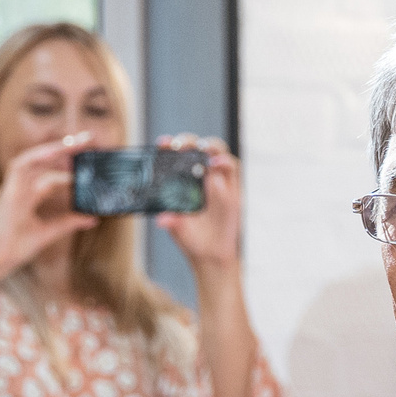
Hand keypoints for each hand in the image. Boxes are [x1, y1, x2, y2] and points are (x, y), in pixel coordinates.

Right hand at [0, 133, 96, 285]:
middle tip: (90, 141)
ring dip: (55, 148)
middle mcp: (21, 188)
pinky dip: (38, 156)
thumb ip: (68, 222)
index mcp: (29, 196)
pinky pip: (21, 166)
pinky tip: (57, 150)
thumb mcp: (48, 232)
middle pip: (46, 163)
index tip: (92, 162)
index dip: (71, 169)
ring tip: (78, 142)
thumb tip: (93, 218)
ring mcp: (14, 188)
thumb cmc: (15, 248)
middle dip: (67, 151)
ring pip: (34, 158)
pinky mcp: (8, 191)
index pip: (52, 176)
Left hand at [153, 133, 240, 270]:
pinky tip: (215, 164)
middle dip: (189, 141)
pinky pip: (233, 169)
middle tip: (178, 144)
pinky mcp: (234, 189)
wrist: (211, 255)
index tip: (161, 143)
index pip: (178, 157)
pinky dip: (225, 163)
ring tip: (201, 147)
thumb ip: (173, 221)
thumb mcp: (178, 229)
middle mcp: (202, 177)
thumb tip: (161, 219)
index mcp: (185, 182)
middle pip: (198, 149)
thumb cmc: (192, 239)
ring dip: (210, 146)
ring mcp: (220, 181)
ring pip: (218, 153)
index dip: (171, 146)